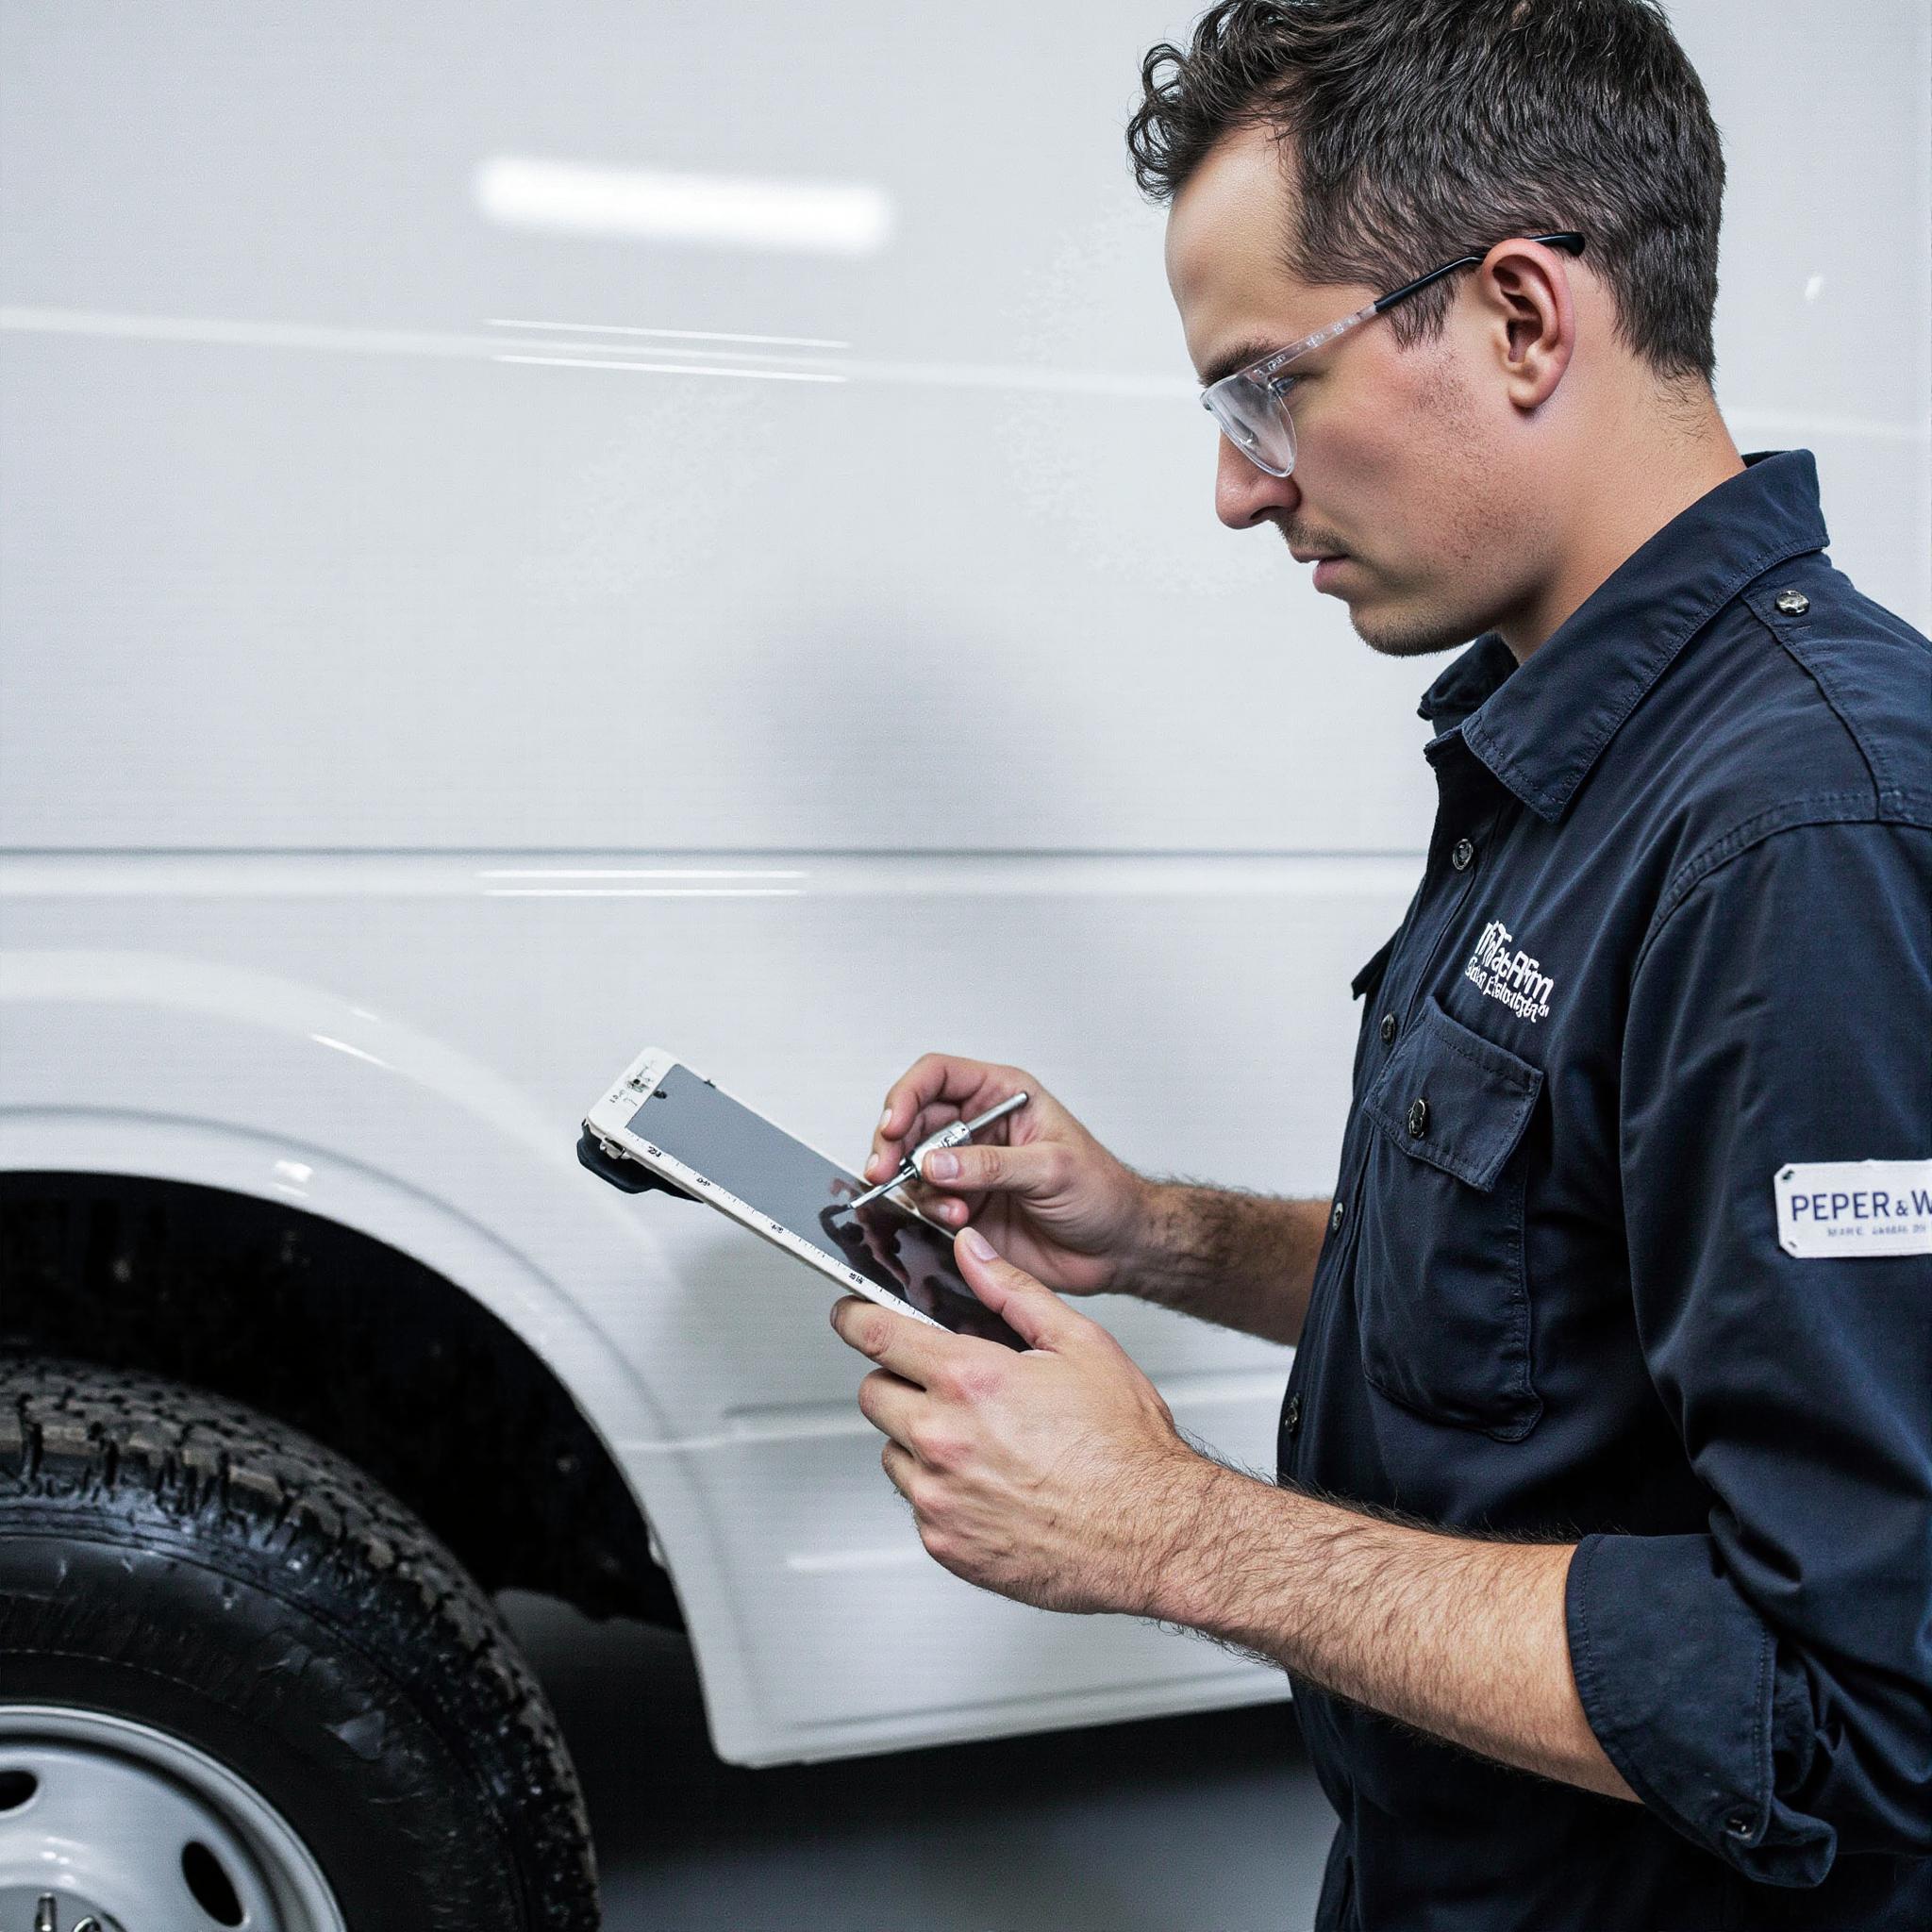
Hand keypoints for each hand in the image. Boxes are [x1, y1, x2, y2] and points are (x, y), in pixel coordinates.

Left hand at [830, 1225, 1212, 1614]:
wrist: (1153, 1534)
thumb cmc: (1126, 1448)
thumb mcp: (1079, 1344)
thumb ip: (1013, 1292)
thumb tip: (973, 1253)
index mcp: (970, 1381)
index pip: (876, 1335)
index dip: (856, 1318)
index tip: (851, 1315)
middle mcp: (942, 1438)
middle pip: (875, 1393)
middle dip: (901, 1380)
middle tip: (948, 1386)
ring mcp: (939, 1496)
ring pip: (893, 1450)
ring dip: (921, 1438)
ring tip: (984, 1441)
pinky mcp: (944, 1542)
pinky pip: (918, 1502)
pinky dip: (942, 1489)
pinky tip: (992, 1483)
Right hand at [866, 1053, 1151, 1295]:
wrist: (1116, 1247)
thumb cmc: (1102, 1192)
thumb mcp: (1051, 1169)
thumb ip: (990, 1165)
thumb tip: (935, 1163)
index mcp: (1002, 1097)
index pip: (938, 1076)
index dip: (908, 1094)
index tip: (893, 1125)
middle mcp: (978, 1128)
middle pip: (912, 1120)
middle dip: (893, 1145)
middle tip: (883, 1171)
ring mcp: (968, 1168)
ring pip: (912, 1164)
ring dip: (916, 1186)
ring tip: (949, 1208)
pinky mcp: (963, 1206)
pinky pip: (925, 1203)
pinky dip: (928, 1212)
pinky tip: (955, 1221)